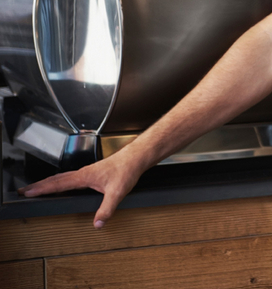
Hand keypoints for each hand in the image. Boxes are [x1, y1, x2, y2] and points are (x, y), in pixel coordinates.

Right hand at [18, 149, 144, 228]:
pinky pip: (70, 176)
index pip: (58, 184)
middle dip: (39, 185)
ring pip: (63, 176)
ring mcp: (87, 171)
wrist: (136, 158)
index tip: (27, 192)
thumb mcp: (118, 192)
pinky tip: (62, 183)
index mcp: (84, 177)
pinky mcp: (92, 172)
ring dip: (48, 182)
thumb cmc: (127, 170)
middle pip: (56, 179)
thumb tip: (97, 224)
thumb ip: (107, 209)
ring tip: (37, 187)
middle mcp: (83, 172)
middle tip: (24, 190)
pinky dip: (60, 180)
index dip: (41, 189)